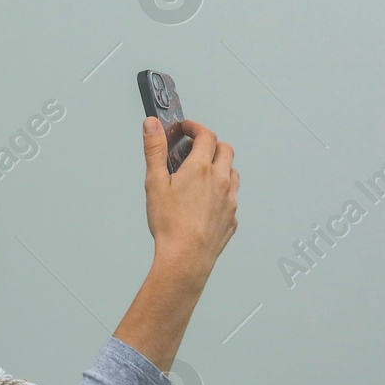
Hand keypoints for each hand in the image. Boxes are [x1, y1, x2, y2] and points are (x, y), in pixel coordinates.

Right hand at [141, 117, 237, 275]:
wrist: (186, 258)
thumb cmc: (170, 224)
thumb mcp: (154, 182)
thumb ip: (154, 150)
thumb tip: (152, 125)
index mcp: (200, 168)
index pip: (206, 135)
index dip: (195, 127)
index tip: (186, 128)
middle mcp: (221, 180)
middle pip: (224, 149)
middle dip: (210, 143)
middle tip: (194, 148)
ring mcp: (230, 199)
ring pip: (232, 172)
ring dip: (220, 166)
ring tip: (202, 173)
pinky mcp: (232, 218)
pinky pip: (232, 196)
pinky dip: (222, 190)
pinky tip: (207, 200)